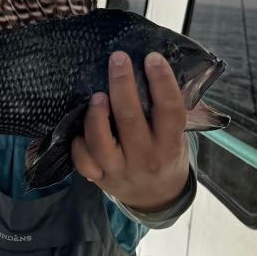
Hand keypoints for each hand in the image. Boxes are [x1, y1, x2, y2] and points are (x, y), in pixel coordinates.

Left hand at [71, 51, 188, 212]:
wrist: (157, 197)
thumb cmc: (166, 155)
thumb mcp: (178, 137)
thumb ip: (168, 111)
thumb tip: (157, 66)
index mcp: (170, 144)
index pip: (169, 110)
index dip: (162, 82)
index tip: (152, 57)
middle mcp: (145, 157)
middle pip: (130, 118)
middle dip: (122, 85)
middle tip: (118, 58)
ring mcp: (119, 170)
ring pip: (101, 142)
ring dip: (96, 115)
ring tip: (96, 94)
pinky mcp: (100, 178)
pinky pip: (83, 161)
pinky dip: (79, 143)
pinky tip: (79, 128)